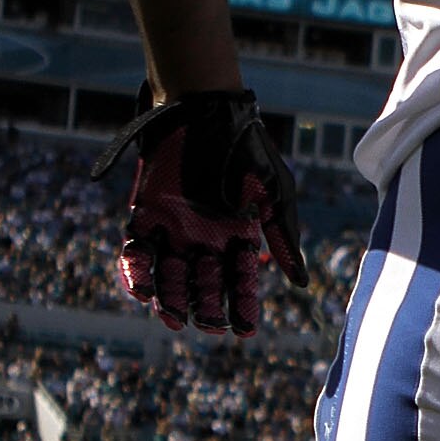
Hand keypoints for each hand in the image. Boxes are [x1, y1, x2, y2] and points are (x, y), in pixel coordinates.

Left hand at [93, 88, 306, 335]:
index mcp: (237, 236)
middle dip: (206, 307)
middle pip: (204, 285)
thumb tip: (301, 283)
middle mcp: (205, 239)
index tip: (244, 331)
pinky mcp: (144, 216)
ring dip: (172, 299)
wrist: (203, 109)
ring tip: (174, 319)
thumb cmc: (245, 149)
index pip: (241, 282)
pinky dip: (138, 273)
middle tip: (207, 326)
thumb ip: (284, 236)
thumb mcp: (274, 193)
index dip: (243, 307)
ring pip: (171, 276)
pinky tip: (143, 292)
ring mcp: (173, 229)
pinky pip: (138, 253)